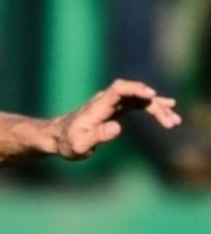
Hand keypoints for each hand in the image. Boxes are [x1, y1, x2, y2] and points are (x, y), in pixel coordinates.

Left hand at [44, 79, 181, 159]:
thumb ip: (97, 136)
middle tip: (170, 121)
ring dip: (158, 108)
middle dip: (154, 104)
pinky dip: (153, 109)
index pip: (118, 89)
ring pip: (140, 99)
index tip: (151, 94)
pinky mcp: (117, 109)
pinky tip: (168, 114)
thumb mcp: (79, 145)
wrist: (59, 137)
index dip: (135, 88)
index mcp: (98, 106)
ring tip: (174, 121)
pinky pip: (138, 105)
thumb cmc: (68, 143)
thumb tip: (117, 127)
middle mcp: (106, 101)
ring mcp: (113, 103)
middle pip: (135, 94)